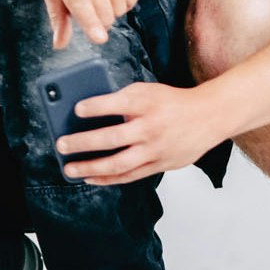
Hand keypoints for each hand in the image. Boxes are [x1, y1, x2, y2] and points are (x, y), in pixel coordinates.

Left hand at [44, 0, 139, 47]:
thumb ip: (58, 17)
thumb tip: (60, 45)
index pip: (82, 7)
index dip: (91, 25)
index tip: (100, 38)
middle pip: (105, 15)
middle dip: (99, 22)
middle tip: (90, 9)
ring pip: (119, 9)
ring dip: (111, 12)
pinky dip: (124, 3)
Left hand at [56, 80, 232, 184]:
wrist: (208, 117)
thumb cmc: (173, 102)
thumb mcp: (149, 91)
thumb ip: (124, 99)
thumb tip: (91, 112)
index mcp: (147, 103)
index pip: (117, 104)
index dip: (95, 107)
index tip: (77, 109)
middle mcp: (150, 127)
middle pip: (111, 138)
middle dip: (82, 142)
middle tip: (61, 145)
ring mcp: (155, 149)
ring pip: (117, 163)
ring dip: (90, 167)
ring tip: (70, 168)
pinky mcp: (159, 164)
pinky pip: (129, 175)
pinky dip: (107, 178)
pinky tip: (90, 178)